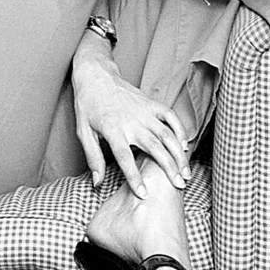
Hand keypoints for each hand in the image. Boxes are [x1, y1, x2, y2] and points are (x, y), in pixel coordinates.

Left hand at [72, 54, 189, 197]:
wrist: (96, 76)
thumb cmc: (88, 106)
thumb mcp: (84, 132)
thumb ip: (93, 158)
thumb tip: (97, 183)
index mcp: (112, 129)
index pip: (124, 157)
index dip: (134, 176)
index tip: (144, 194)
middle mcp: (131, 121)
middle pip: (153, 146)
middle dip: (168, 167)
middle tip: (179, 185)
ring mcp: (144, 111)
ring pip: (167, 134)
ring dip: (179, 153)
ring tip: (186, 172)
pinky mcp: (151, 103)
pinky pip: (170, 116)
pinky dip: (180, 130)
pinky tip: (185, 145)